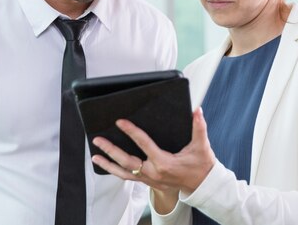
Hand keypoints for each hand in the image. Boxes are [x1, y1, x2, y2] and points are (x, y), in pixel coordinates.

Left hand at [91, 107, 215, 194]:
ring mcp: (149, 179)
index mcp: (164, 162)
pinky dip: (116, 171)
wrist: (201, 185)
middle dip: (111, 150)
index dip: (131, 131)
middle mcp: (153, 172)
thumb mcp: (201, 146)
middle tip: (98, 140)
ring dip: (108, 164)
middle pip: (127, 161)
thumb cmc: (200, 166)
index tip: (120, 122)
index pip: (144, 144)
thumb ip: (199, 127)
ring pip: (124, 172)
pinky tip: (107, 165)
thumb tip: (197, 111)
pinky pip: (128, 177)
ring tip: (95, 156)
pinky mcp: (148, 181)